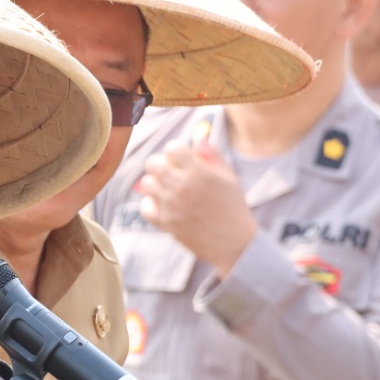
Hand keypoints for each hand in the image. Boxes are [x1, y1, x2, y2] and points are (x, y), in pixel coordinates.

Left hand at [136, 134, 257, 274]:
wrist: (234, 243)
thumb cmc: (233, 207)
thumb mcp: (228, 177)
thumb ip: (212, 154)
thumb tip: (198, 135)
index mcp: (199, 173)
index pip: (172, 148)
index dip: (177, 149)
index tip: (183, 157)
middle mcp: (182, 187)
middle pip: (153, 163)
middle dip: (161, 162)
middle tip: (171, 170)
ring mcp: (171, 206)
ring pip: (146, 183)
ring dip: (155, 182)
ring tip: (167, 187)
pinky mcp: (166, 224)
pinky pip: (145, 207)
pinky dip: (151, 203)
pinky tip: (163, 203)